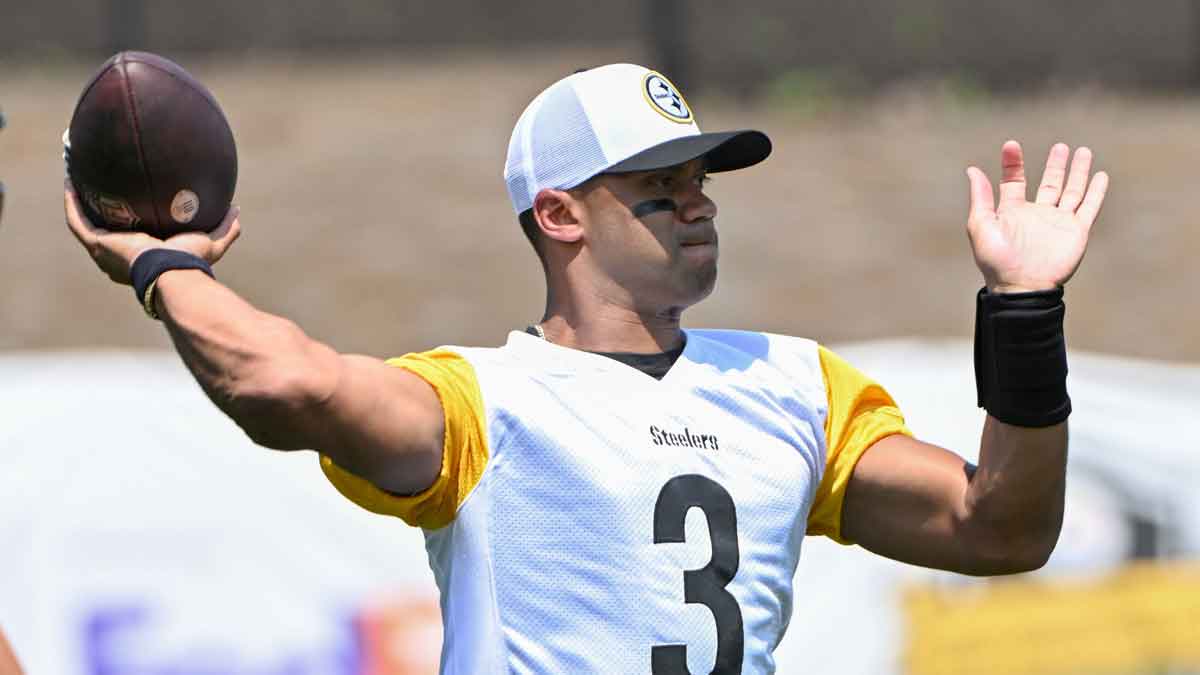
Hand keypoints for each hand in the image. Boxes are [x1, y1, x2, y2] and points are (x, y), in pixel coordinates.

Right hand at [64, 179, 241, 284]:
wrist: (172, 273)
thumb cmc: (190, 263)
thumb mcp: (211, 243)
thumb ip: (225, 228)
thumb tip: (236, 208)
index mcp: (143, 259)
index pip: (132, 240)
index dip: (127, 223)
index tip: (129, 204)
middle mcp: (119, 258)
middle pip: (104, 231)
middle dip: (99, 210)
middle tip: (98, 186)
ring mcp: (105, 253)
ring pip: (84, 224)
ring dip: (78, 201)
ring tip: (76, 177)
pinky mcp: (97, 245)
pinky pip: (77, 220)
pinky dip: (72, 201)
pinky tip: (70, 181)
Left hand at [965, 141, 1108, 292]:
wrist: (1022, 286)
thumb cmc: (997, 260)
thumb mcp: (981, 225)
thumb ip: (980, 197)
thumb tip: (972, 170)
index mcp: (1012, 212)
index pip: (1014, 181)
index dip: (1012, 163)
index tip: (1011, 145)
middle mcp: (1037, 214)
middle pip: (1049, 183)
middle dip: (1055, 165)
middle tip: (1061, 146)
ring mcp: (1058, 222)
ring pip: (1072, 191)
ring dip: (1078, 172)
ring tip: (1083, 151)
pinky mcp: (1076, 231)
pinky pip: (1089, 207)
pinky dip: (1096, 191)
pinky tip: (1100, 175)